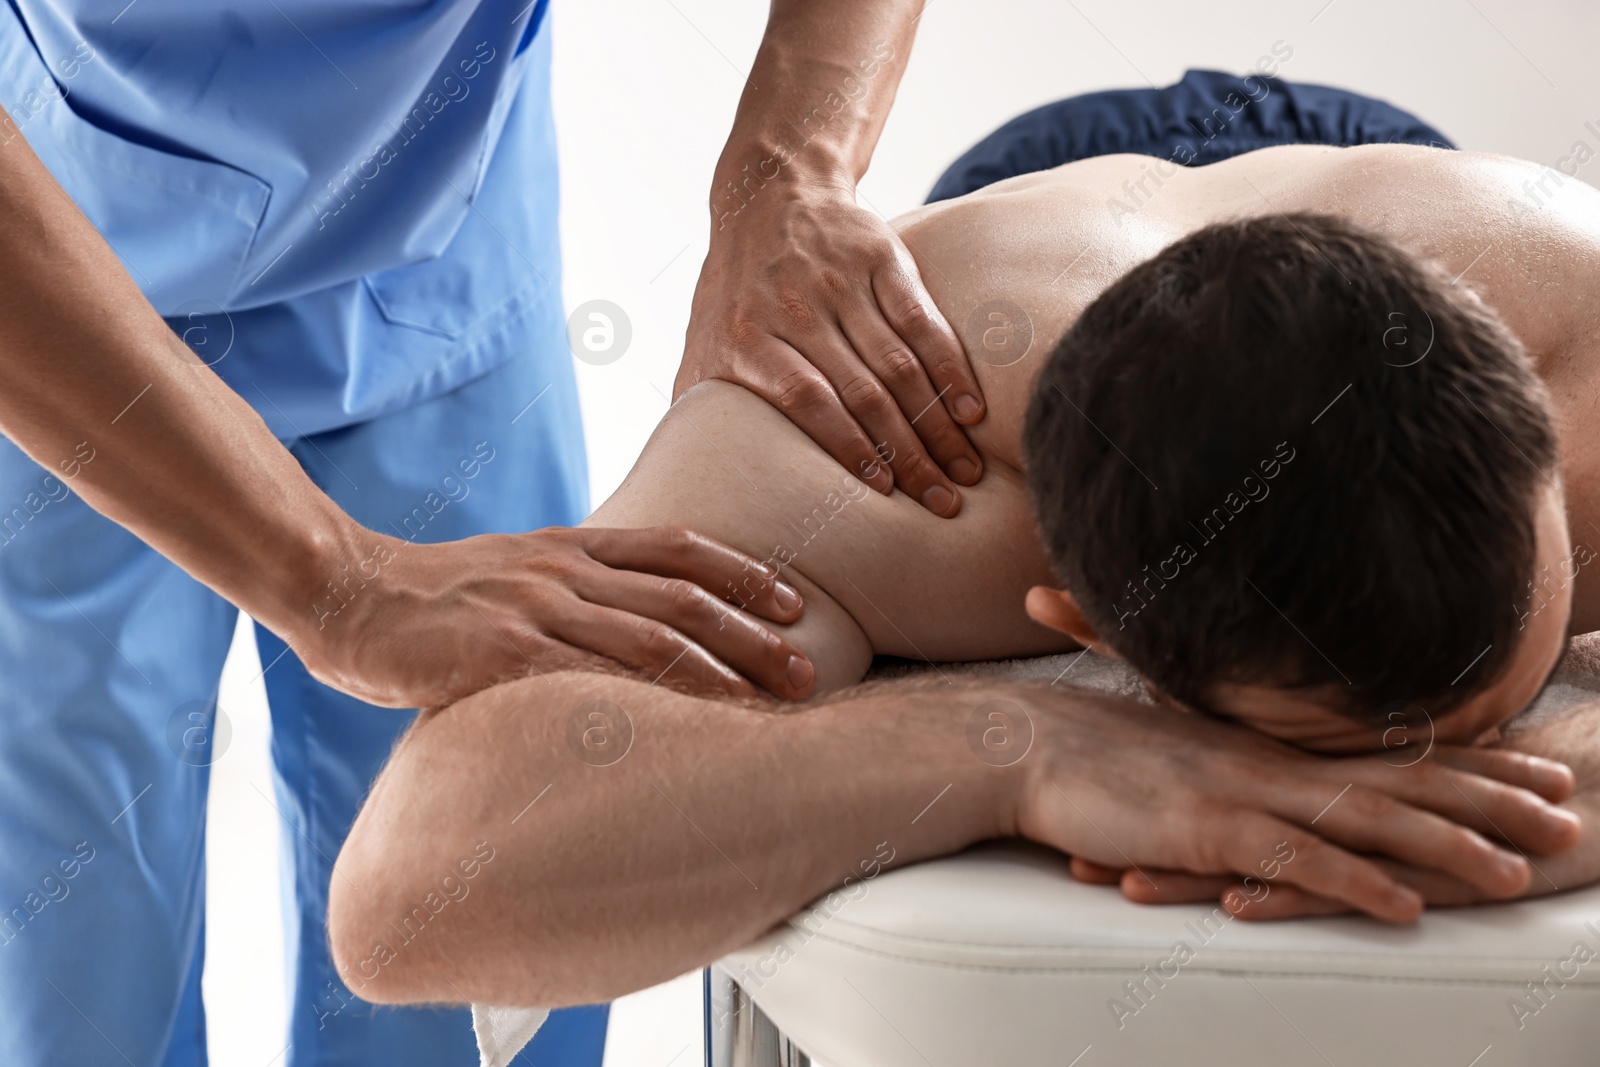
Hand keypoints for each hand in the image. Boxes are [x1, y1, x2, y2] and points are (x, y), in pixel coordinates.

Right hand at [288, 525, 814, 709]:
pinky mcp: (501, 652)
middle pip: (684, 599)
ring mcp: (535, 609)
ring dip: (721, 673)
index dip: (743, 574)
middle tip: (807, 673)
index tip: (794, 602)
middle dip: (755, 635)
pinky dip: (643, 704)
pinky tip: (680, 733)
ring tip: (768, 706)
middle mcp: (565, 571)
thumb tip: (634, 625)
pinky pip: (587, 679)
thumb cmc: (435, 595)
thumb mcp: (517, 570)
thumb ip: (575, 588)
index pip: (678, 550)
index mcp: (572, 548)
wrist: (347, 592)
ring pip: (652, 638)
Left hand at [679, 178, 985, 517]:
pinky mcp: (881, 258)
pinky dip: (951, 368)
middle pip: (861, 391)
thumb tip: (688, 481)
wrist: (768, 198)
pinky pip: (923, 322)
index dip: (845, 444)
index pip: (804, 398)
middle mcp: (795, 308)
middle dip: (907, 452)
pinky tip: (971, 411)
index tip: (881, 488)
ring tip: (964, 470)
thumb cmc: (736, 293)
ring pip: (899, 363)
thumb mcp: (702, 343)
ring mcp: (840, 281)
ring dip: (937, 422)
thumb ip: (699, 406)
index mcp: (747, 337)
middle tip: (940, 502)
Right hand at [1015, 691, 1581, 922]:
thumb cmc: (1090, 757)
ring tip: (1517, 872)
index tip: (1534, 765)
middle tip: (1566, 811)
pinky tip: (1405, 908)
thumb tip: (1257, 791)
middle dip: (1490, 798)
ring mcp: (1242, 792)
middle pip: (1400, 780)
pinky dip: (1354, 882)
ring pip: (1364, 820)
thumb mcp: (1175, 759)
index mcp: (1270, 749)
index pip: (1387, 753)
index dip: (1466, 760)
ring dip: (1446, 846)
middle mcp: (1271, 764)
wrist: (1025, 742)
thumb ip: (1227, 771)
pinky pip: (1293, 858)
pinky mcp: (1205, 827)